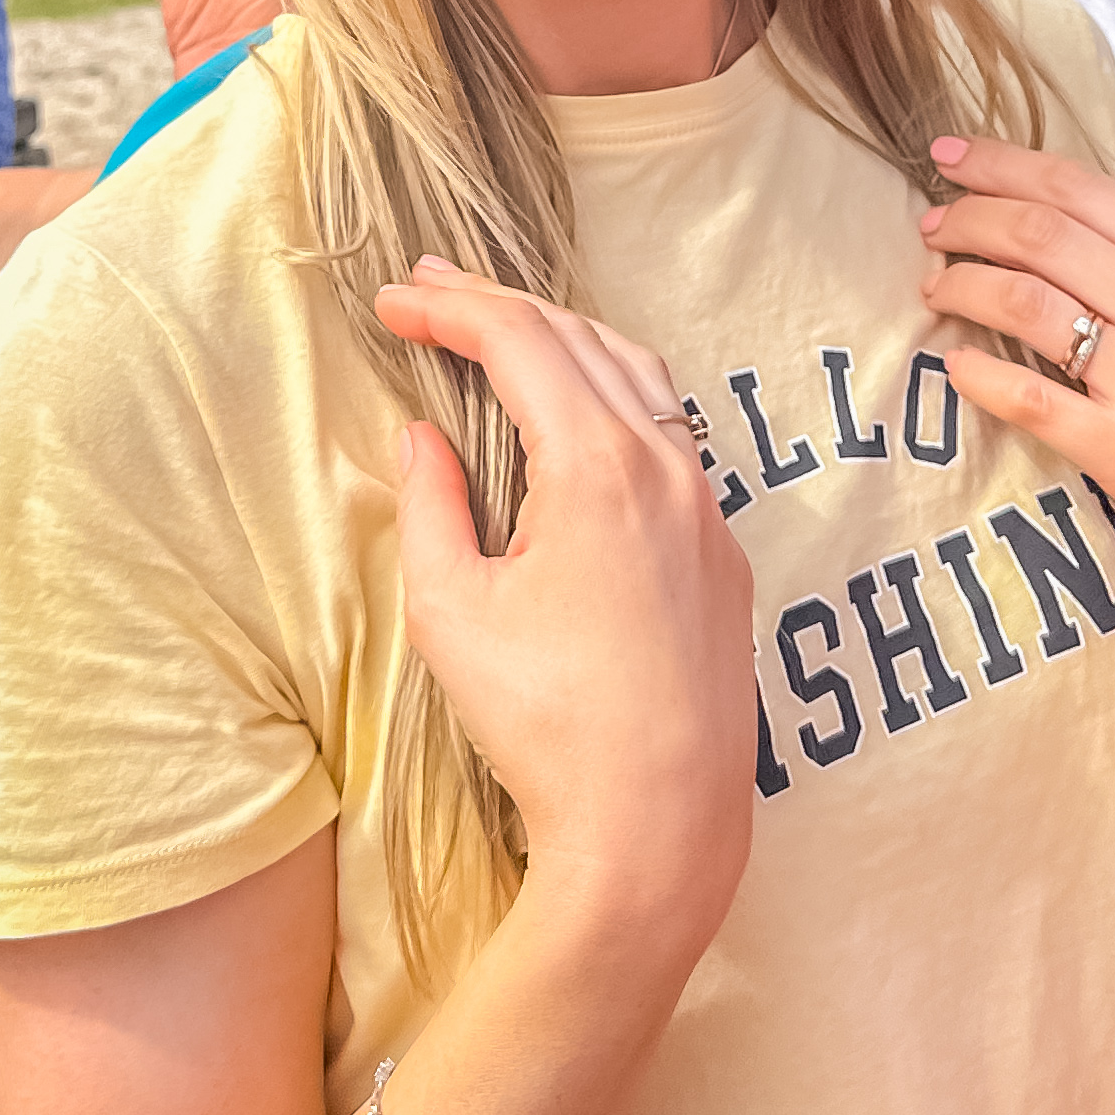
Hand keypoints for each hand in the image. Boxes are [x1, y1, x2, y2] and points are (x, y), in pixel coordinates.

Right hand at [372, 262, 757, 946]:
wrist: (659, 826)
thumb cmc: (545, 725)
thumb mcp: (452, 612)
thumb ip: (430, 506)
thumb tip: (421, 438)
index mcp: (598, 464)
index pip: (519, 341)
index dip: (449, 308)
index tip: (390, 299)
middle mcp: (668, 466)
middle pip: (580, 340)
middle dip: (500, 306)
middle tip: (430, 287)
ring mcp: (708, 509)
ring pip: (640, 379)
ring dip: (566, 341)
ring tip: (502, 329)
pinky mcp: (725, 555)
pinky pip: (672, 438)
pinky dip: (615, 397)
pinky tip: (580, 417)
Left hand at [917, 140, 1114, 654]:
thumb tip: (1066, 232)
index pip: (1082, 191)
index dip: (1003, 165)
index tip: (949, 155)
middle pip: (1042, 236)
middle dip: (969, 219)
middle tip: (930, 226)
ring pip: (1026, 303)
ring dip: (963, 285)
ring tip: (936, 285)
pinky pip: (1031, 398)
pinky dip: (978, 374)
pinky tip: (953, 366)